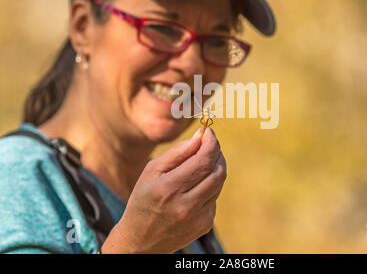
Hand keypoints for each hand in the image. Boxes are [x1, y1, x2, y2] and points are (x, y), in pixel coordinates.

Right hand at [101, 128, 226, 253]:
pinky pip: (215, 196)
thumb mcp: (151, 172)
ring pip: (219, 183)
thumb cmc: (143, 200)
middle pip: (217, 171)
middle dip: (217, 153)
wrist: (140, 241)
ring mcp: (197, 218)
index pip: (203, 161)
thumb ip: (177, 152)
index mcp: (168, 188)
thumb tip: (201, 136)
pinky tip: (196, 186)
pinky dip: (210, 185)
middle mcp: (185, 205)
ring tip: (203, 162)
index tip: (209, 133)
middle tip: (209, 144)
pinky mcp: (205, 224)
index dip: (211, 143)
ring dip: (216, 167)